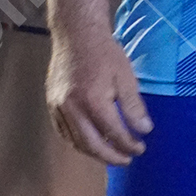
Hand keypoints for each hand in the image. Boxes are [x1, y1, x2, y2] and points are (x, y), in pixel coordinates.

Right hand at [46, 32, 153, 164]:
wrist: (76, 35)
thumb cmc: (104, 53)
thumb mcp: (126, 76)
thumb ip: (134, 106)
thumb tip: (144, 130)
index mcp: (93, 101)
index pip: (114, 133)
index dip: (129, 145)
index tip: (140, 148)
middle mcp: (72, 108)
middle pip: (92, 145)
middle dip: (112, 157)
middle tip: (127, 159)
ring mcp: (58, 108)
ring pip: (76, 142)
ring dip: (95, 153)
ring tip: (111, 154)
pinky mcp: (51, 105)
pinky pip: (64, 132)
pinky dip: (78, 143)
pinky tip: (91, 143)